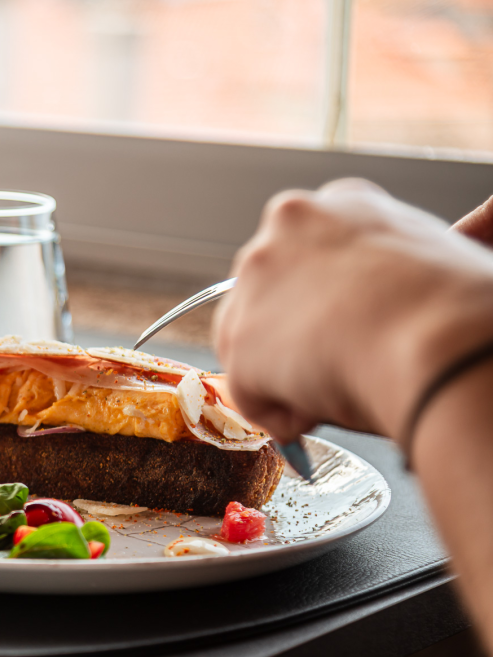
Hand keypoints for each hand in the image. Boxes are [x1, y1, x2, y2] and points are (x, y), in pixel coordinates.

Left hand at [213, 179, 492, 443]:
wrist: (442, 341)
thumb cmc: (461, 309)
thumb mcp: (437, 259)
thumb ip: (391, 271)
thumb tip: (393, 306)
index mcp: (343, 201)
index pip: (310, 253)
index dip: (327, 300)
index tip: (347, 328)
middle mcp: (287, 226)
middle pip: (270, 292)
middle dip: (294, 332)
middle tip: (339, 363)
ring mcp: (256, 279)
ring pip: (250, 340)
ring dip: (284, 372)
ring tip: (337, 388)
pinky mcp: (239, 338)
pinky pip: (248, 391)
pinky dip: (279, 412)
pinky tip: (319, 411)